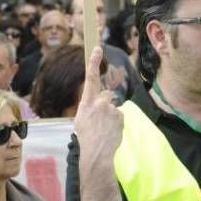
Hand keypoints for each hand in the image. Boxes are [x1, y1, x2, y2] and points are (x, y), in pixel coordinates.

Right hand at [75, 46, 123, 163]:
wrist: (97, 152)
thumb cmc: (86, 137)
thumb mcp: (80, 118)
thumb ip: (89, 106)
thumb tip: (97, 101)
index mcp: (86, 102)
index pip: (90, 77)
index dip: (94, 62)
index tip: (98, 48)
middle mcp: (98, 102)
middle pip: (107, 94)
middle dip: (105, 103)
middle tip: (101, 120)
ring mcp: (110, 108)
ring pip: (113, 107)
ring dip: (111, 115)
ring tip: (105, 129)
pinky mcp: (120, 115)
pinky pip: (119, 115)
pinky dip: (116, 122)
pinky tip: (111, 131)